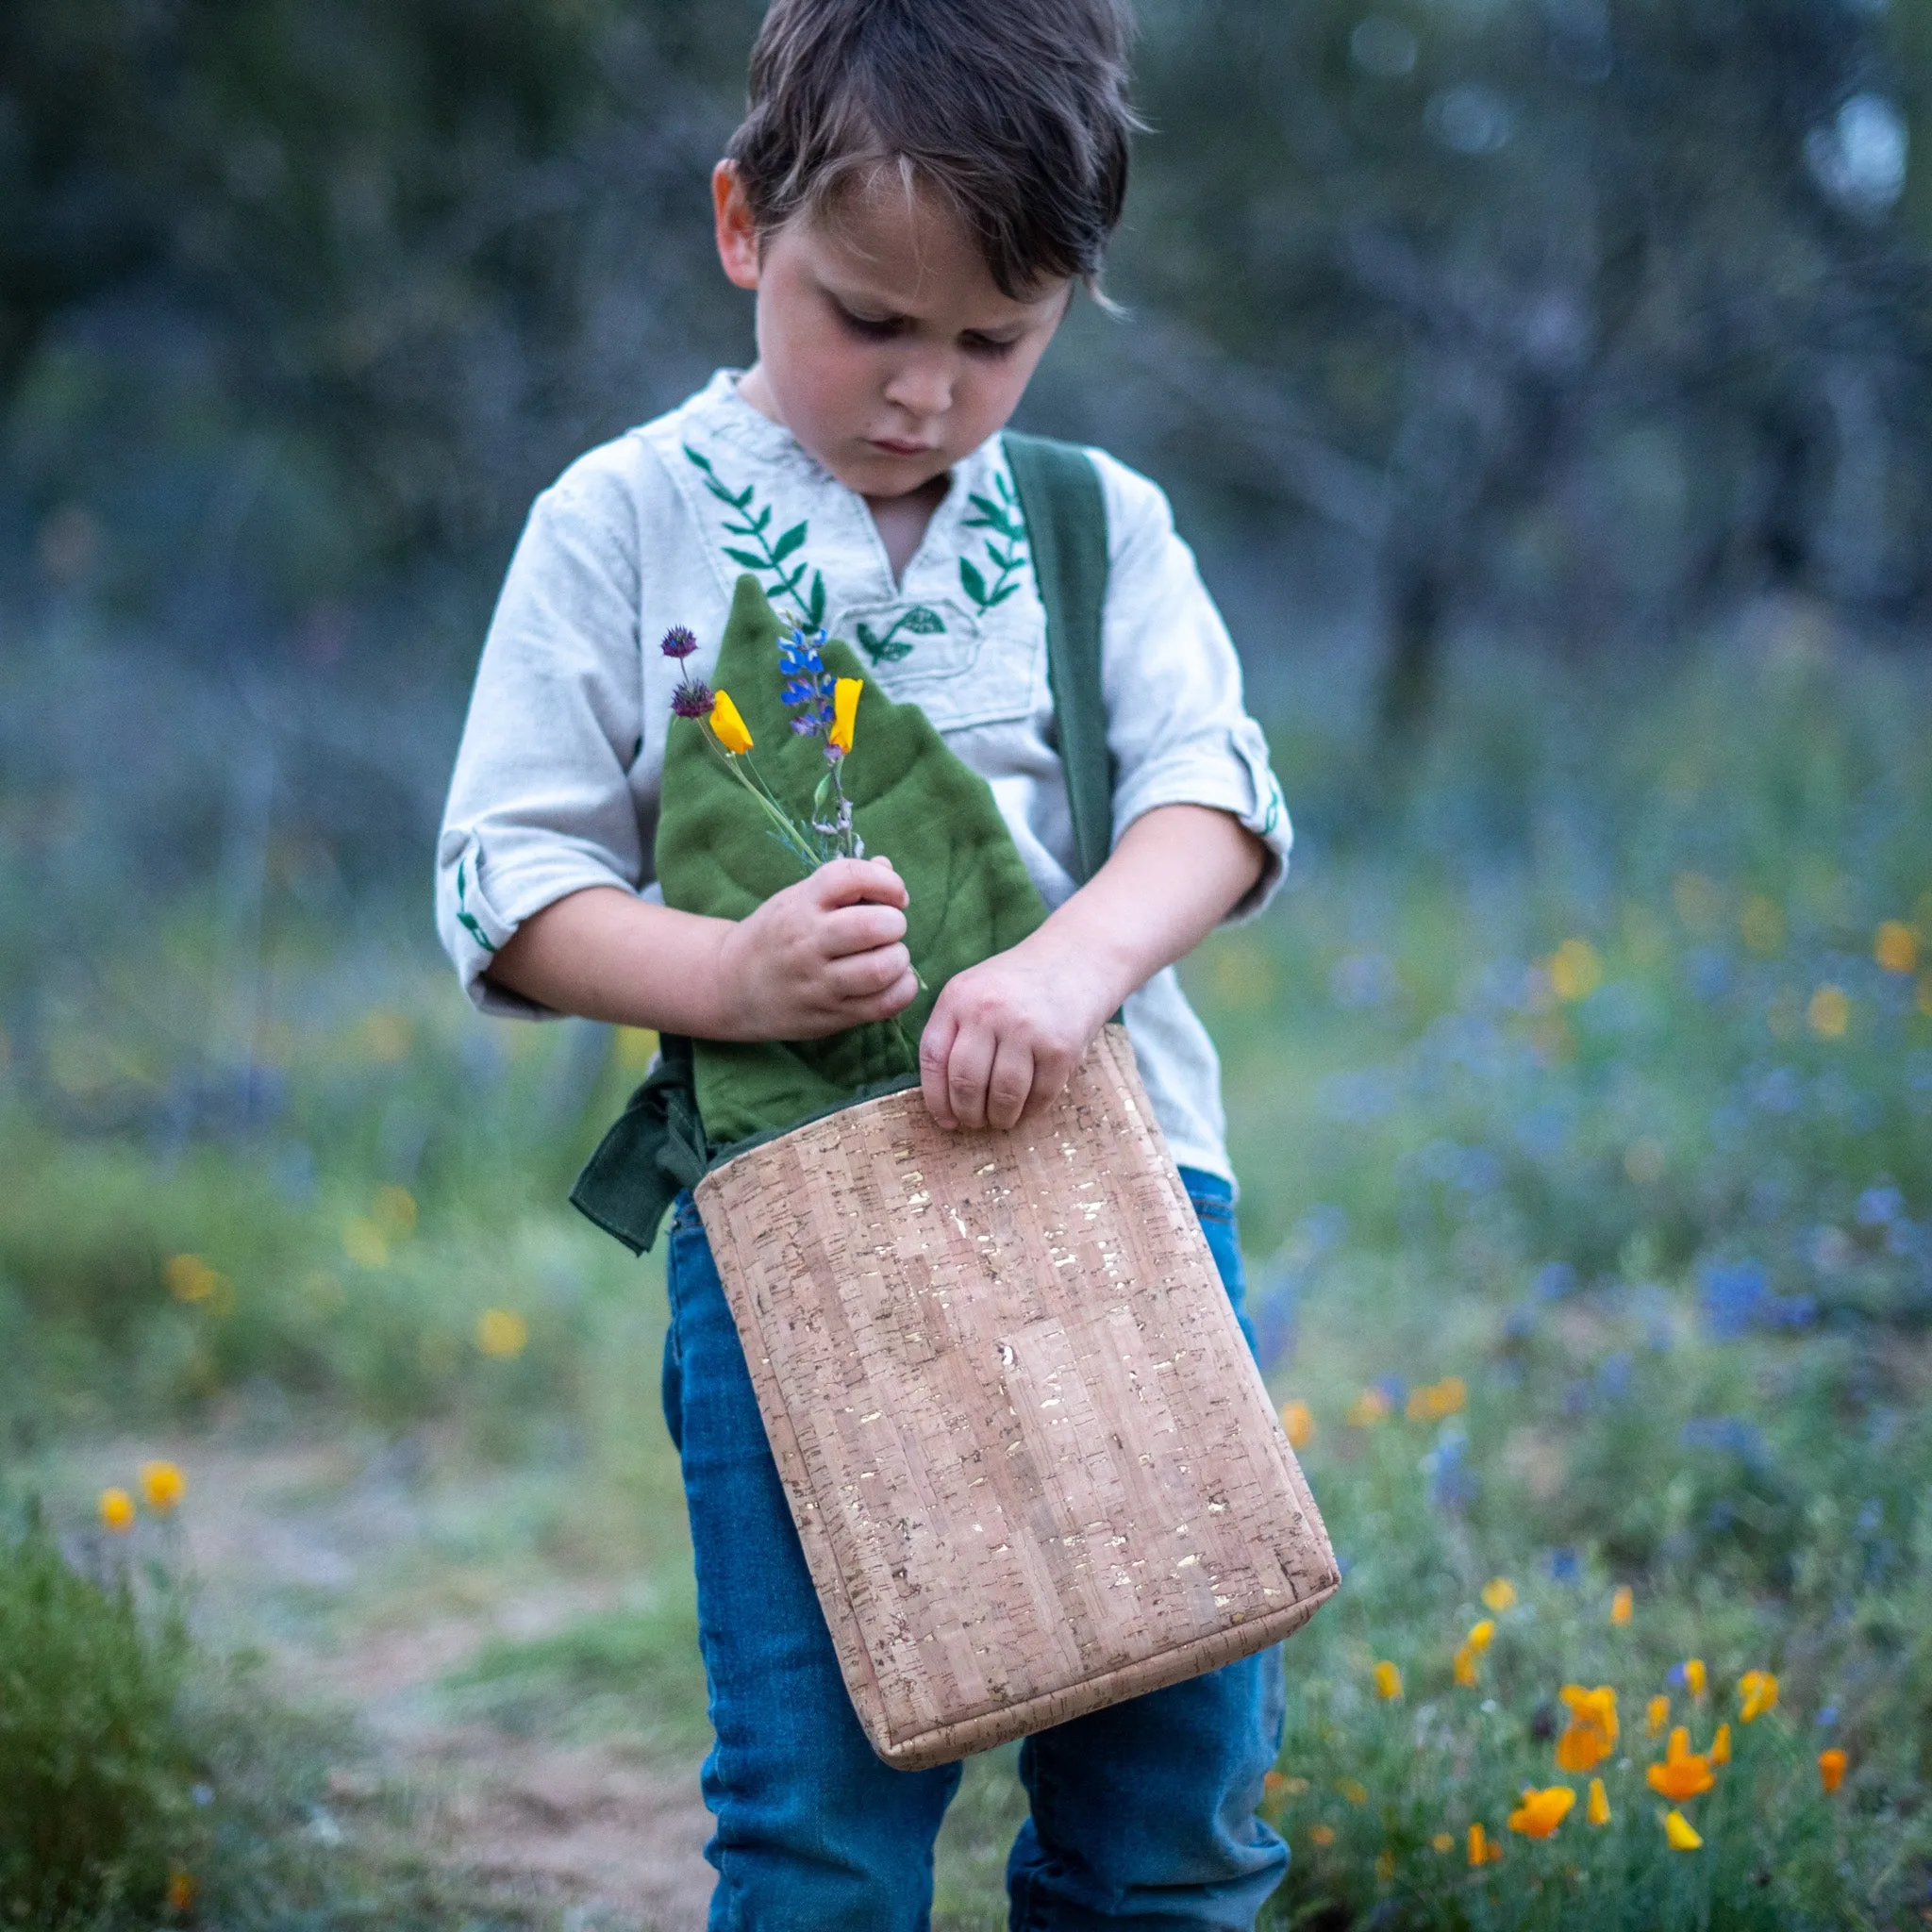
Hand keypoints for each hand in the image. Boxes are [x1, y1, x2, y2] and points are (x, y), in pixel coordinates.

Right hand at [716, 857, 917, 1039]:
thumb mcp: (798, 899)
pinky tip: (894, 980)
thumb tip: (886, 866)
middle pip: (872, 927)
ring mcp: (818, 983)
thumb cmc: (775, 935)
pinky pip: (882, 1005)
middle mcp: (808, 942)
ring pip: (880, 969)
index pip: (850, 877)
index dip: (886, 881)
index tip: (895, 895)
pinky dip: (902, 989)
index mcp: (802, 904)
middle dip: (895, 923)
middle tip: (890, 929)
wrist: (730, 985)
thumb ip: (844, 884)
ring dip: (899, 959)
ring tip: (891, 956)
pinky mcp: (830, 1016)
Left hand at [918, 932, 1114, 1131]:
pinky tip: (1026, 1108)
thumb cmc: (1016, 988)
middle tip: (975, 1122)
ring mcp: (1026, 1029)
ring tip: (1000, 1118)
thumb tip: (944, 1106)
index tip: (946, 1119)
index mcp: (959, 997)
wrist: (1075, 961)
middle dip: (968, 1114)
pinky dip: (1030, 1111)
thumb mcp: (974, 992)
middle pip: (966, 1083)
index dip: (936, 1099)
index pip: (934, 1058)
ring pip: (1002, 1096)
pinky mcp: (1059, 1048)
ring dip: (999, 1118)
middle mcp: (989, 1010)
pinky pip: (1039, 1096)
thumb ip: (953, 1035)